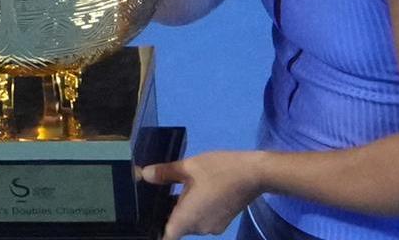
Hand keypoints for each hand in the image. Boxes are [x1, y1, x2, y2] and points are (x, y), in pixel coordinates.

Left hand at [141, 151, 262, 238]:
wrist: (254, 173)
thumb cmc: (220, 170)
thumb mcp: (189, 166)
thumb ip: (165, 173)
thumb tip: (143, 174)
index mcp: (187, 219)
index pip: (166, 237)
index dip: (156, 231)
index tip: (150, 219)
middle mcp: (199, 229)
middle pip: (177, 228)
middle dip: (169, 213)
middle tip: (161, 193)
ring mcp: (212, 228)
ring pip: (190, 223)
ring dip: (184, 210)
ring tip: (181, 188)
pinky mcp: (222, 223)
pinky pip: (202, 220)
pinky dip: (197, 210)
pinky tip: (197, 191)